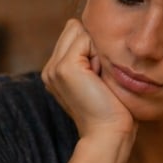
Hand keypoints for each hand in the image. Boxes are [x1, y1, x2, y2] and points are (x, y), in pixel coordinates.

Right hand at [41, 18, 135, 146]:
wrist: (109, 134)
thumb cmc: (112, 109)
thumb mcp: (98, 78)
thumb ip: (91, 56)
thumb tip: (98, 31)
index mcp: (55, 71)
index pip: (73, 33)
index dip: (92, 47)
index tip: (99, 77)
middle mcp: (50, 68)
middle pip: (74, 28)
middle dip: (93, 45)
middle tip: (99, 77)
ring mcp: (54, 68)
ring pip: (78, 29)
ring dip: (96, 49)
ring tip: (99, 78)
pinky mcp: (64, 67)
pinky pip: (85, 38)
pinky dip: (98, 54)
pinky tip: (99, 78)